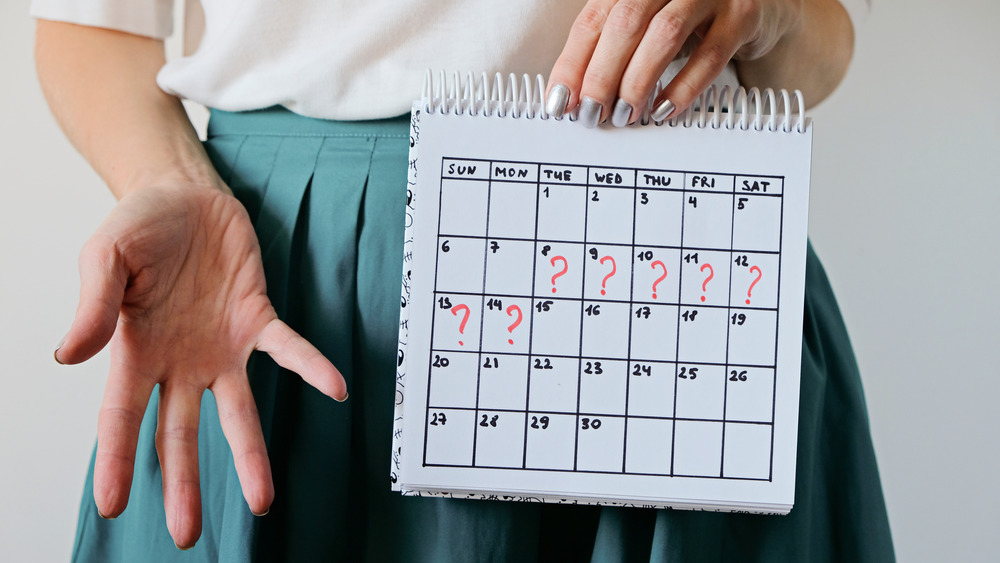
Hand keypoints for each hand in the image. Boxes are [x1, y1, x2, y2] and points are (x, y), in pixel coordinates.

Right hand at [56, 181, 346, 548]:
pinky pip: (288, 349)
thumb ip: (93, 305)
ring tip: (262, 502)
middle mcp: (180, 361)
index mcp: (135, 351)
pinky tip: (336, 389)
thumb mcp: (105, 257)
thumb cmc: (138, 226)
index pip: (121, 415)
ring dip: (249, 454)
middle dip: (184, 482)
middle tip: (186, 535)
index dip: (116, 459)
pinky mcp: (257, 319)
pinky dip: (311, 368)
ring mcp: (221, 346)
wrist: (183, 193)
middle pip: (180, 432)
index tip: (111, 505)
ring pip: (236, 411)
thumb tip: (69, 356)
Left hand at [546, 0, 803, 125]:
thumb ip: (614, 49)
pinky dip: (683, 87)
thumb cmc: (695, 17)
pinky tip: (664, 110)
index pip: (594, 18)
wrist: (764, 3)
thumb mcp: (648, 22)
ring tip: (625, 115)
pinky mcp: (743, 13)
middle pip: (624, 23)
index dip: (573, 62)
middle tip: (591, 114)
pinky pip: (710, 55)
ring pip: (663, 35)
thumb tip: (576, 96)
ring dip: (638, 81)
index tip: (559, 101)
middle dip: (602, 75)